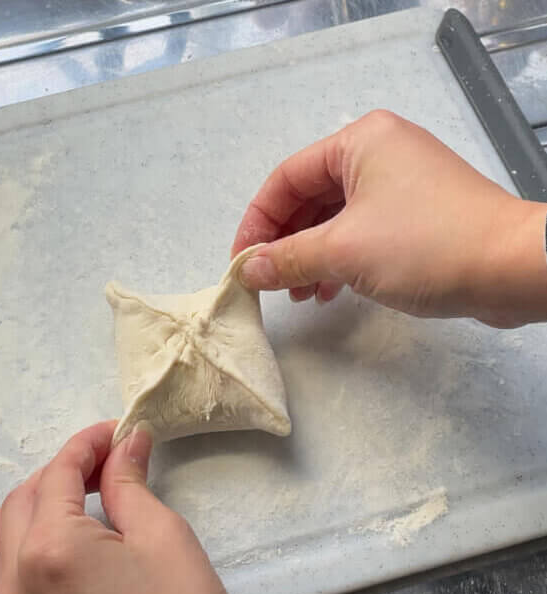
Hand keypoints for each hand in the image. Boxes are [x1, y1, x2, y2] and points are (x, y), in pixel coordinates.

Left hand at [0, 421, 256, 593]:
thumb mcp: (168, 540)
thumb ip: (130, 485)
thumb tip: (124, 442)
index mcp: (54, 546)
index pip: (59, 475)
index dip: (87, 447)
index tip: (113, 437)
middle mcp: (12, 585)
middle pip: (17, 506)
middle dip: (56, 479)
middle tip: (98, 478)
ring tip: (33, 529)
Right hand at [233, 110, 545, 327]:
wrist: (510, 267)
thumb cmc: (424, 245)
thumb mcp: (342, 251)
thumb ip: (287, 259)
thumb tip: (246, 270)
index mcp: (359, 143)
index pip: (286, 179)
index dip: (256, 223)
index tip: (240, 263)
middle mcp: (378, 154)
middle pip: (308, 199)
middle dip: (284, 244)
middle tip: (267, 283)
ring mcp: (400, 184)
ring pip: (333, 219)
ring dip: (308, 257)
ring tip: (298, 295)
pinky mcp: (416, 215)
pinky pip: (359, 233)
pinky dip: (338, 261)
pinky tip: (328, 292)